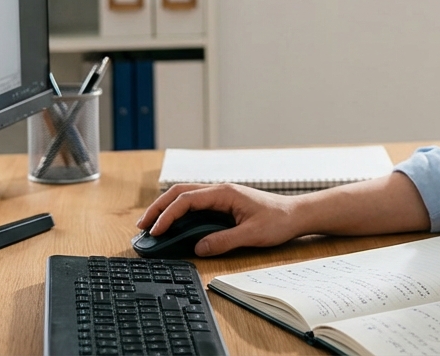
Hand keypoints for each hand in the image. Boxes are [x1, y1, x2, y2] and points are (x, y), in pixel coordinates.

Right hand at [137, 183, 304, 256]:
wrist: (297, 214)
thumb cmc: (279, 220)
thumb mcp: (252, 234)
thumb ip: (224, 241)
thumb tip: (199, 248)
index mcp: (225, 193)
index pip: (187, 200)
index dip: (167, 215)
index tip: (155, 231)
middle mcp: (220, 190)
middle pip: (180, 193)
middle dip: (158, 208)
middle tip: (142, 226)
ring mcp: (221, 196)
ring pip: (186, 197)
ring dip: (167, 209)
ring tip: (152, 226)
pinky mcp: (224, 204)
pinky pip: (196, 205)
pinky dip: (180, 213)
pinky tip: (173, 225)